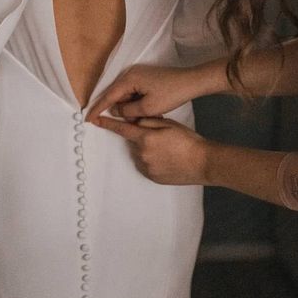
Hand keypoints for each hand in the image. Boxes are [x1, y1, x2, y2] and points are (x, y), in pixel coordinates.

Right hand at [86, 63, 222, 122]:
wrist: (191, 82)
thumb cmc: (171, 93)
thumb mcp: (148, 108)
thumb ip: (128, 111)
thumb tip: (116, 111)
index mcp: (129, 79)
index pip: (108, 96)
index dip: (98, 109)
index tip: (88, 119)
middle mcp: (131, 75)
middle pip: (117, 96)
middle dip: (120, 110)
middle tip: (127, 121)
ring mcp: (138, 76)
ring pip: (126, 96)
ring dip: (131, 108)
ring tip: (147, 115)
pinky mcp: (145, 79)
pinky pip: (134, 94)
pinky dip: (137, 104)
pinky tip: (150, 111)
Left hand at [94, 116, 211, 185]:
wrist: (203, 163)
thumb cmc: (187, 140)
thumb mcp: (168, 123)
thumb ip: (147, 121)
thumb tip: (133, 121)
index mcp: (146, 138)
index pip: (121, 129)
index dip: (107, 124)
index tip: (94, 120)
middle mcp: (142, 154)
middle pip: (133, 141)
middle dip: (141, 137)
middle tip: (160, 138)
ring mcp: (146, 167)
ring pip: (139, 153)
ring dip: (146, 149)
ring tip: (166, 150)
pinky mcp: (151, 177)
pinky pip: (145, 165)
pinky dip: (151, 160)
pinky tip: (165, 159)